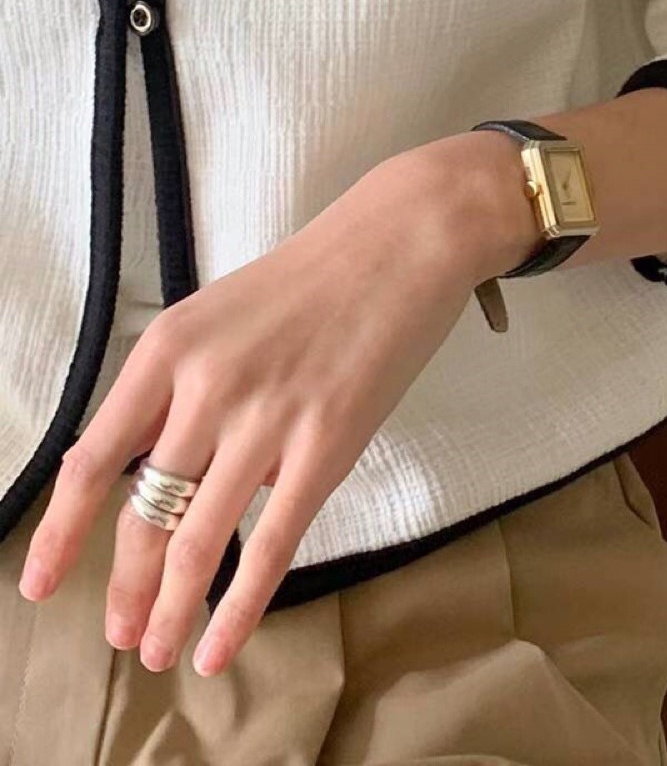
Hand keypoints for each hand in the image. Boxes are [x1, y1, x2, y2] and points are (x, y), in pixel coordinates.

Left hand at [16, 130, 534, 676]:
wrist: (403, 240)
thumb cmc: (315, 277)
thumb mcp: (221, 314)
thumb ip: (183, 391)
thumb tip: (157, 477)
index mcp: (169, 347)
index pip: (95, 458)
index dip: (62, 531)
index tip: (39, 583)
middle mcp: (206, 384)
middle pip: (145, 513)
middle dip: (125, 587)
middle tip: (118, 631)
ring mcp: (266, 417)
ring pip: (197, 542)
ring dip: (170, 610)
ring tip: (159, 651)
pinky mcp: (326, 445)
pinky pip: (270, 545)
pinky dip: (238, 608)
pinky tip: (219, 645)